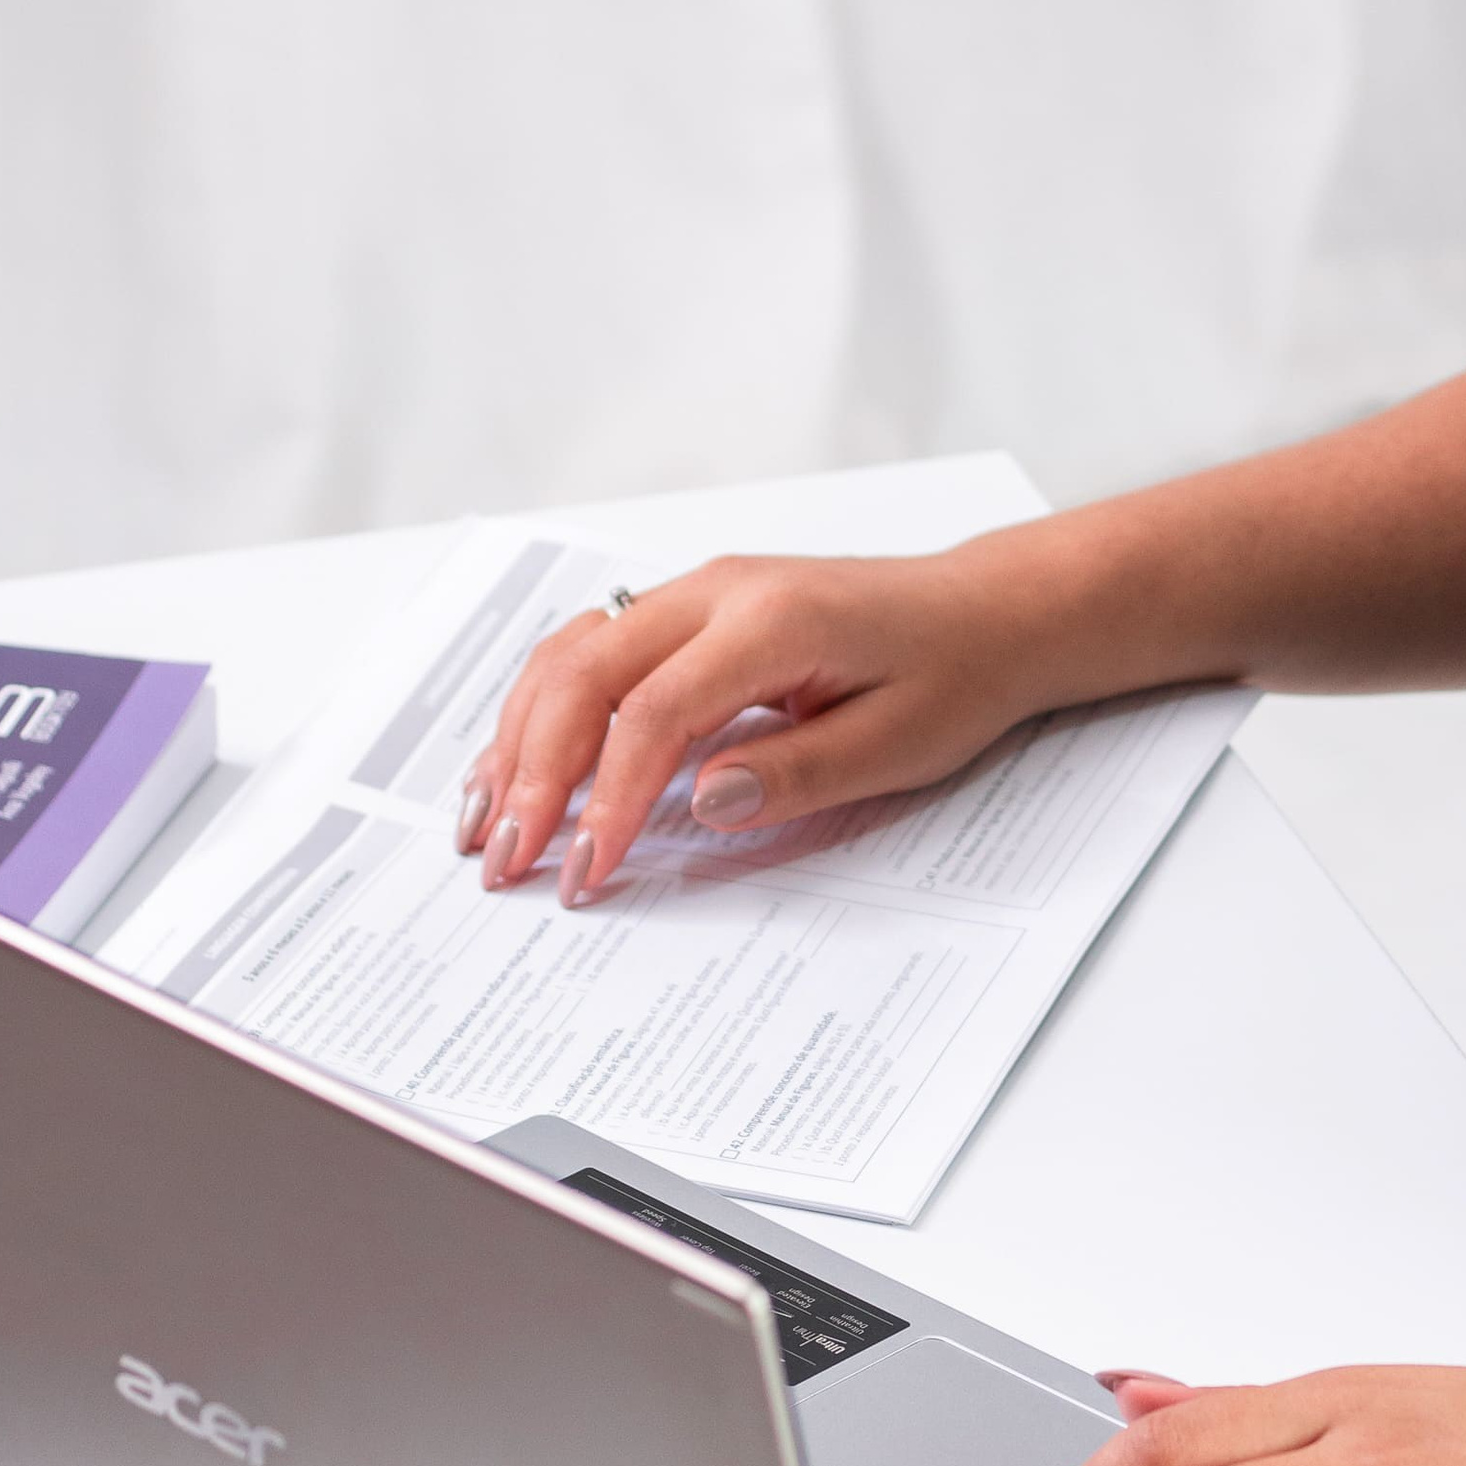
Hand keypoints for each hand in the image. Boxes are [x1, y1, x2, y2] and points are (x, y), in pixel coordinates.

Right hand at [459, 535, 1072, 902]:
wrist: (985, 613)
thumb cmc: (952, 673)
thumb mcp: (897, 743)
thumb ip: (796, 773)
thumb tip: (701, 803)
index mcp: (770, 621)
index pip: (654, 713)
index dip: (608, 799)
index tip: (586, 872)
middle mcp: (717, 593)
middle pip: (585, 674)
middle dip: (533, 772)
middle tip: (503, 862)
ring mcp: (696, 595)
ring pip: (571, 655)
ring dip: (518, 738)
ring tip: (480, 823)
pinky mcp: (688, 614)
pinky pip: (592, 653)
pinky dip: (544, 710)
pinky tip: (514, 767)